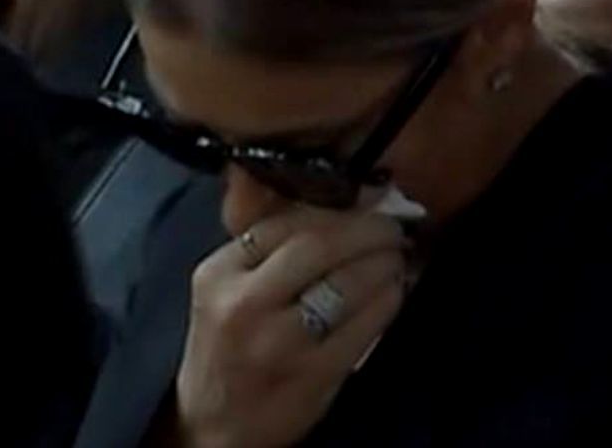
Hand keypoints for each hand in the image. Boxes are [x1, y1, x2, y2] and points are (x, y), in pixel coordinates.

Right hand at [176, 208, 407, 447]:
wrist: (215, 426)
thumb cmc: (227, 345)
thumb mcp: (226, 287)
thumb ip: (264, 240)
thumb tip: (319, 189)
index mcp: (219, 272)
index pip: (286, 220)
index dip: (338, 204)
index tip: (369, 197)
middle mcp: (244, 303)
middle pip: (321, 244)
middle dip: (369, 228)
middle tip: (393, 226)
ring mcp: (280, 341)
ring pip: (349, 282)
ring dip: (386, 262)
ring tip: (396, 257)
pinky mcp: (314, 373)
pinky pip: (367, 323)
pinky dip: (390, 299)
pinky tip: (394, 291)